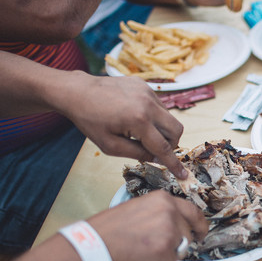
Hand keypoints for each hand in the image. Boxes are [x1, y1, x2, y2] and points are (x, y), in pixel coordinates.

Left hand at [61, 75, 187, 178]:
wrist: (78, 92)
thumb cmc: (90, 120)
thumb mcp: (110, 145)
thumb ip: (136, 153)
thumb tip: (156, 158)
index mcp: (138, 121)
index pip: (163, 147)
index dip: (173, 164)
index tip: (183, 175)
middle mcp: (148, 104)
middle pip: (176, 130)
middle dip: (170, 144)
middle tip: (154, 149)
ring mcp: (148, 92)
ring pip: (169, 117)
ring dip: (161, 129)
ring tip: (139, 132)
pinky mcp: (144, 85)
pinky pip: (158, 105)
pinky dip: (153, 116)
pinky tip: (134, 116)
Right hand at [87, 191, 208, 260]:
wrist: (94, 244)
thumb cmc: (109, 229)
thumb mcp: (138, 208)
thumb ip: (159, 213)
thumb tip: (173, 224)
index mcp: (163, 199)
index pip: (192, 211)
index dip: (199, 224)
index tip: (201, 231)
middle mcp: (170, 212)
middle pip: (188, 233)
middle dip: (179, 242)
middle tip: (165, 249)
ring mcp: (170, 232)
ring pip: (180, 249)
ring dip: (166, 254)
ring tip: (143, 251)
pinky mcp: (166, 252)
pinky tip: (141, 259)